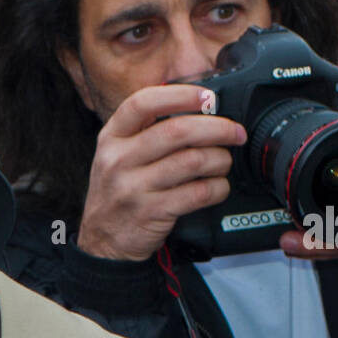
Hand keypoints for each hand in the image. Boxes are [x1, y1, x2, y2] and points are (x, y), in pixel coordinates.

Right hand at [76, 85, 245, 261]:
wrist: (102, 241)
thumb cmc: (118, 192)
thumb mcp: (117, 155)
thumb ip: (145, 131)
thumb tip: (198, 110)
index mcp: (111, 138)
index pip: (143, 103)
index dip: (180, 95)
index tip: (207, 97)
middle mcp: (119, 160)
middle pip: (177, 131)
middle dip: (217, 128)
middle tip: (234, 132)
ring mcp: (133, 188)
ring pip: (192, 161)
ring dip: (220, 160)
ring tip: (224, 162)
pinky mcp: (151, 212)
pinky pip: (197, 193)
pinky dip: (217, 188)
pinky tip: (218, 186)